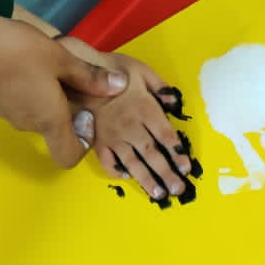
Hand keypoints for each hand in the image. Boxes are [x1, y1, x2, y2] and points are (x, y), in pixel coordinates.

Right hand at [0, 19, 128, 166]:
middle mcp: (28, 124)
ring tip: (51, 66)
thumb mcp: (61, 58)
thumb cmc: (18, 51)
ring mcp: (8, 114)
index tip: (85, 114)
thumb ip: (89, 76)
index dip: (83, 142)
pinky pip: (22, 104)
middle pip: (54, 131)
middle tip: (72, 78)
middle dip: (68, 110)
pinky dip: (30, 91)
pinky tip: (28, 64)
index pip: (69, 156)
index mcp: (49, 120)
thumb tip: (118, 87)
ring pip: (37, 115)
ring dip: (48, 97)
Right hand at [57, 38, 191, 201]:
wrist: (78, 76)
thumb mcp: (140, 70)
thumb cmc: (111, 71)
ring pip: (133, 163)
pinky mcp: (97, 142)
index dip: (177, 153)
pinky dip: (117, 171)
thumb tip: (175, 103)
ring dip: (147, 180)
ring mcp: (113, 138)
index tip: (186, 168)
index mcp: (145, 109)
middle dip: (167, 173)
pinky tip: (126, 177)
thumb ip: (160, 86)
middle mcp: (131, 128)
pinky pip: (108, 162)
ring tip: (159, 194)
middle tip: (178, 190)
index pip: (166, 136)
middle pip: (152, 154)